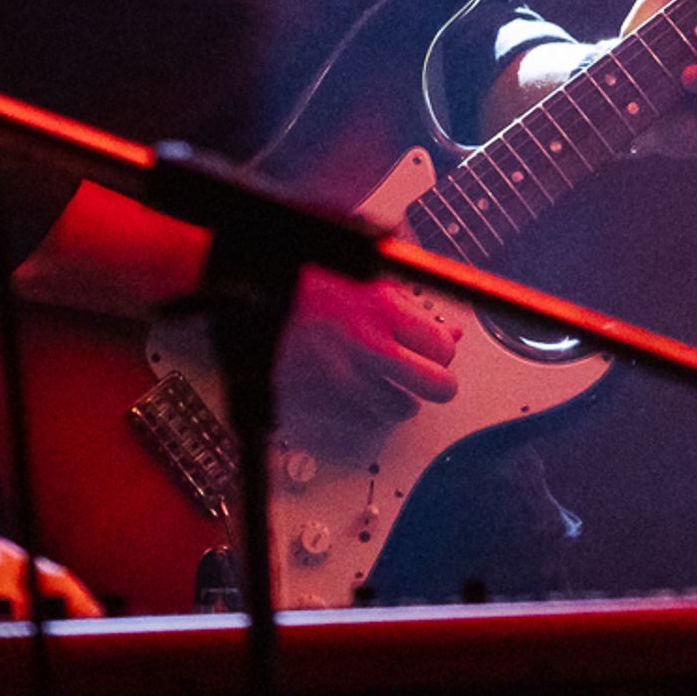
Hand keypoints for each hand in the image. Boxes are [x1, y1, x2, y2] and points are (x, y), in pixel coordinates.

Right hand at [277, 267, 462, 427]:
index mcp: (381, 307)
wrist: (247, 300)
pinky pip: (365, 421)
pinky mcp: (323, 401)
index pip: (444, 346)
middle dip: (437, 381)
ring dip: (400, 397)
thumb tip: (449, 328)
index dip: (442, 348)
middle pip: (438, 386)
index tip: (433, 346)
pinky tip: (357, 391)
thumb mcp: (362, 274)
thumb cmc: (303, 281)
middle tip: (427, 375)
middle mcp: (368, 346)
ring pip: (403, 409)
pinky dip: (366, 410)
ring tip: (385, 381)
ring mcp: (346, 378)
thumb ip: (409, 303)